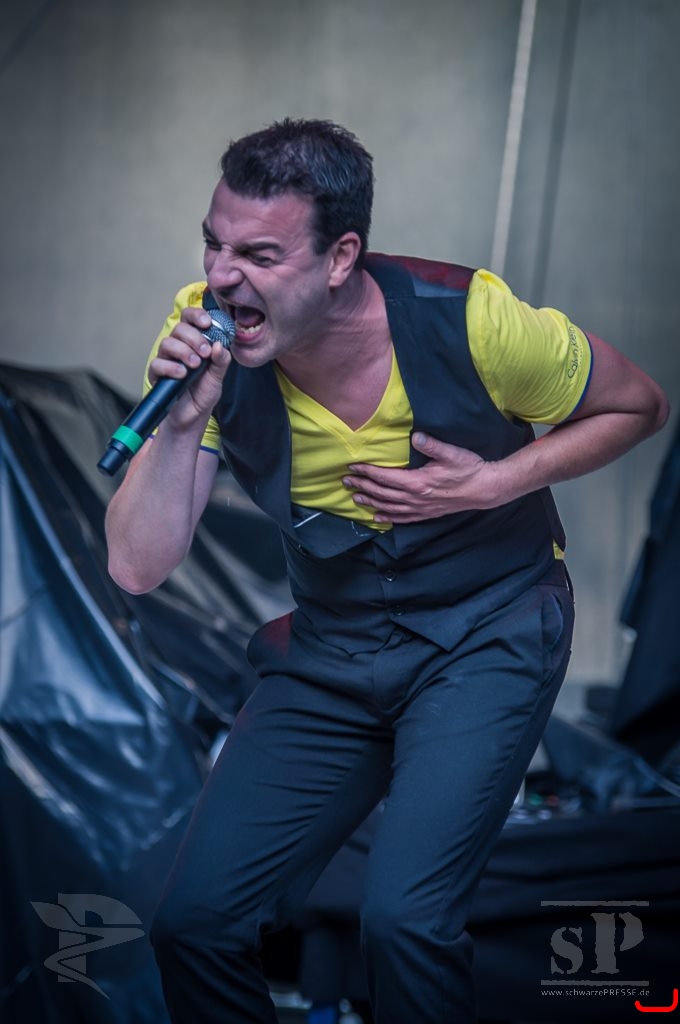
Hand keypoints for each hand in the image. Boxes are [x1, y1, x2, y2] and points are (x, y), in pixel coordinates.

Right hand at [149, 306, 231, 427]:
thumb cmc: (203, 393)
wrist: (192, 416)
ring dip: (183, 351)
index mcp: (194, 342)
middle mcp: (179, 347)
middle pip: (179, 328)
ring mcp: (166, 360)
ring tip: (195, 365)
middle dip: (194, 338)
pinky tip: (182, 374)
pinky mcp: (156, 374)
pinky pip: (157, 363)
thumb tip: (219, 345)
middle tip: (205, 352)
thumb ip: (221, 361)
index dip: (197, 315)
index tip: (207, 323)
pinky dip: (170, 367)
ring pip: (167, 343)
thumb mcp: (218, 377)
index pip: (190, 319)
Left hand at [342, 432, 501, 523]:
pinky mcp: (426, 514)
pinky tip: (378, 518)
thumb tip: (415, 436)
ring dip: (371, 502)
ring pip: (389, 507)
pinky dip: (388, 518)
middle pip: (382, 493)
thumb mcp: (451, 453)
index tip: (353, 468)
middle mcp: (415, 498)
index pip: (385, 477)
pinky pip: (402, 518)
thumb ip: (432, 445)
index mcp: (418, 482)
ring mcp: (420, 508)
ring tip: (355, 498)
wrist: (484, 489)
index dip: (368, 472)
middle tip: (346, 482)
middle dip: (363, 486)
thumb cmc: (468, 469)